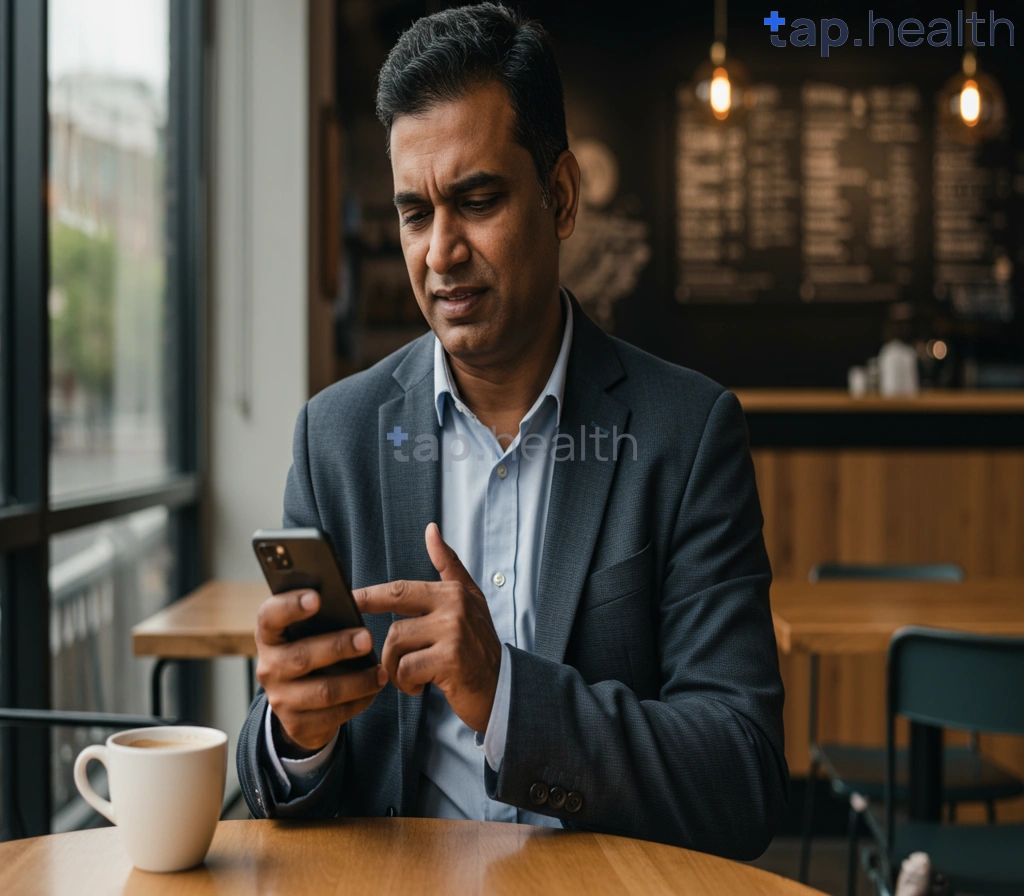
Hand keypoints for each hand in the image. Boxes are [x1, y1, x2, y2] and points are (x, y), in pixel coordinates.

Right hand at [254, 589, 387, 755]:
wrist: (298, 703)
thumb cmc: (311, 651)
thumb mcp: (307, 634)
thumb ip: (322, 620)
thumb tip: (353, 604)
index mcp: (269, 637)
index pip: (269, 617)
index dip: (290, 606)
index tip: (317, 597)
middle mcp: (269, 667)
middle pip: (301, 657)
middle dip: (338, 647)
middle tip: (367, 638)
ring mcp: (280, 699)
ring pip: (323, 691)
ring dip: (357, 681)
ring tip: (380, 672)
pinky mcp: (296, 725)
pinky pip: (333, 715)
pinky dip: (358, 701)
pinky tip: (373, 690)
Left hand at [354, 523, 501, 732]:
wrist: (503, 686)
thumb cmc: (479, 645)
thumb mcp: (470, 599)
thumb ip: (448, 565)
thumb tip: (431, 530)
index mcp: (452, 592)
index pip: (400, 590)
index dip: (370, 596)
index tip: (347, 599)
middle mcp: (453, 607)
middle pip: (394, 625)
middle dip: (383, 649)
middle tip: (373, 659)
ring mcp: (453, 632)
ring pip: (397, 647)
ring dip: (397, 669)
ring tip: (411, 676)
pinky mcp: (450, 660)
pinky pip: (407, 669)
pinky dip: (407, 684)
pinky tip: (420, 687)